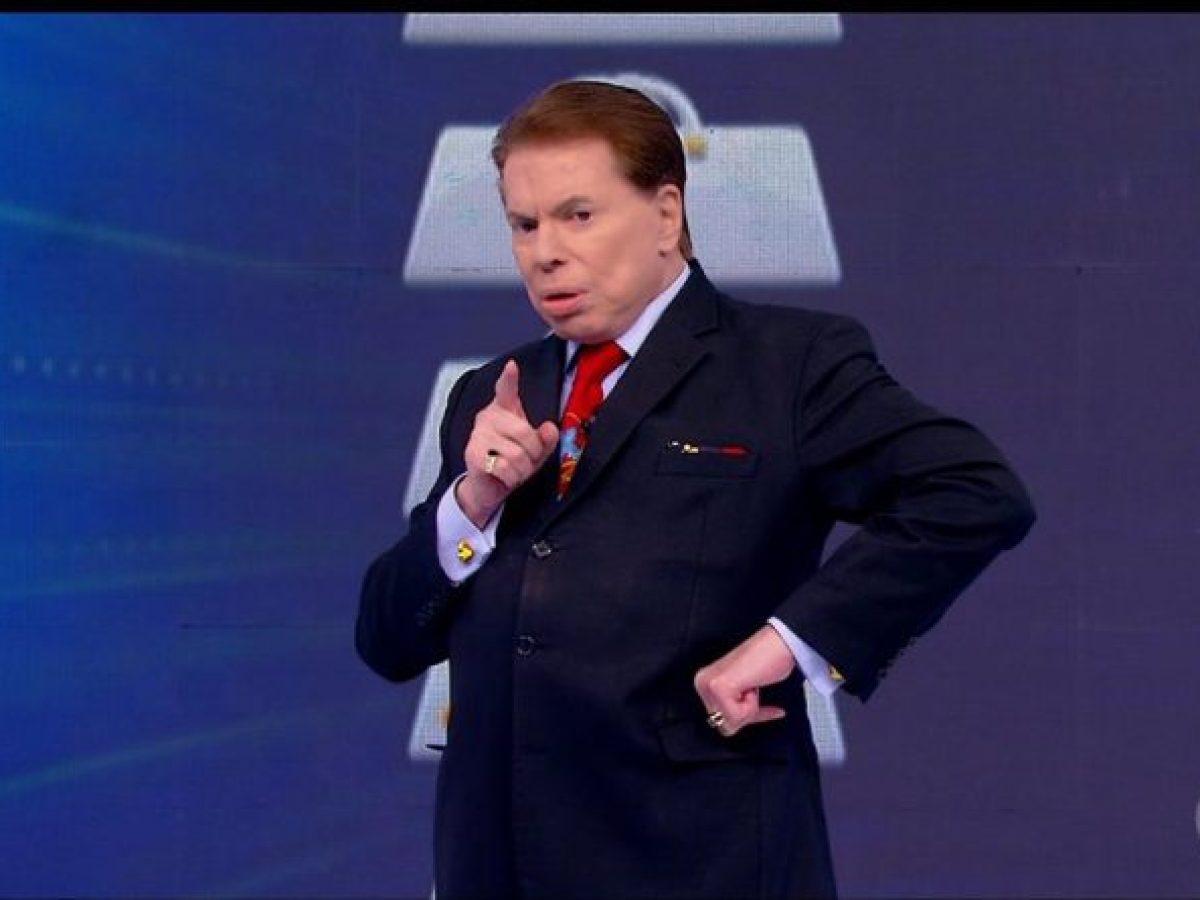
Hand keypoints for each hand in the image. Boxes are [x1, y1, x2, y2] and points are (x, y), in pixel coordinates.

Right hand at [456, 359, 558, 528]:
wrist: (488, 488)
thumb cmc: (511, 463)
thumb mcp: (535, 450)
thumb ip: (546, 438)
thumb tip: (550, 428)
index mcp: (504, 410)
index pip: (506, 390)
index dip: (509, 378)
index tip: (512, 367)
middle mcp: (488, 417)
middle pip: (524, 432)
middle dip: (534, 453)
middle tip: (527, 461)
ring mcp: (478, 435)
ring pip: (517, 454)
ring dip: (523, 470)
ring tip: (515, 470)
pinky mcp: (473, 455)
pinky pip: (505, 468)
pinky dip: (511, 478)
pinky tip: (505, 477)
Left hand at [693, 626, 796, 736]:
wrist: (779, 642)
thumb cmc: (767, 661)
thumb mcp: (743, 690)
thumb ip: (732, 706)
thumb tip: (727, 729)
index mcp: (703, 682)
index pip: (720, 720)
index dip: (744, 717)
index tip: (760, 708)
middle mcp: (701, 683)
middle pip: (724, 725)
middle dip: (747, 714)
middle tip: (755, 691)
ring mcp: (708, 685)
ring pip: (732, 723)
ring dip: (751, 708)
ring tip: (753, 684)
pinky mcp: (719, 687)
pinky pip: (738, 717)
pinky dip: (753, 707)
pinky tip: (755, 686)